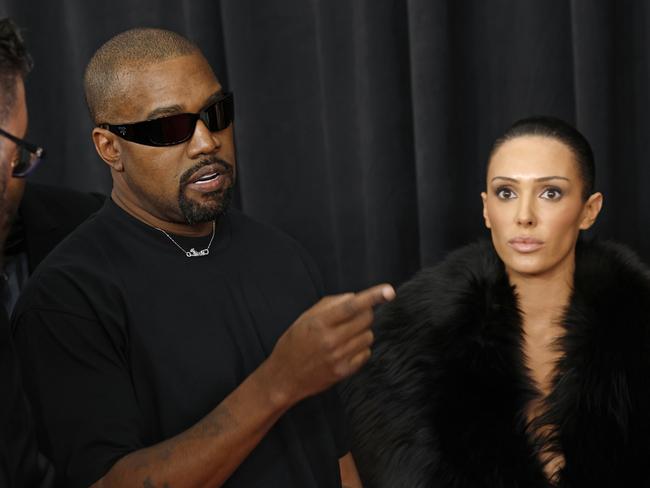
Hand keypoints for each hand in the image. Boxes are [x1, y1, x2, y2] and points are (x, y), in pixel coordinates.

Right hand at [265, 284, 394, 404]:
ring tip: (344, 336)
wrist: (284, 377)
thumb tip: (355, 297)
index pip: (352, 306)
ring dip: (361, 332)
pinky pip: (366, 353)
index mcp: (319, 323)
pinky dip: (360, 348)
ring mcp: (338, 358)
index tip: (389, 291)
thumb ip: (330, 304)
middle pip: (366, 319)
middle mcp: (331, 340)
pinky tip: (345, 350)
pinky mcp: (344, 372)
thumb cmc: (294, 343)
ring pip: (368, 336)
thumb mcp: (305, 318)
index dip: (372, 296)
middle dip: (364, 313)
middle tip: (352, 317)